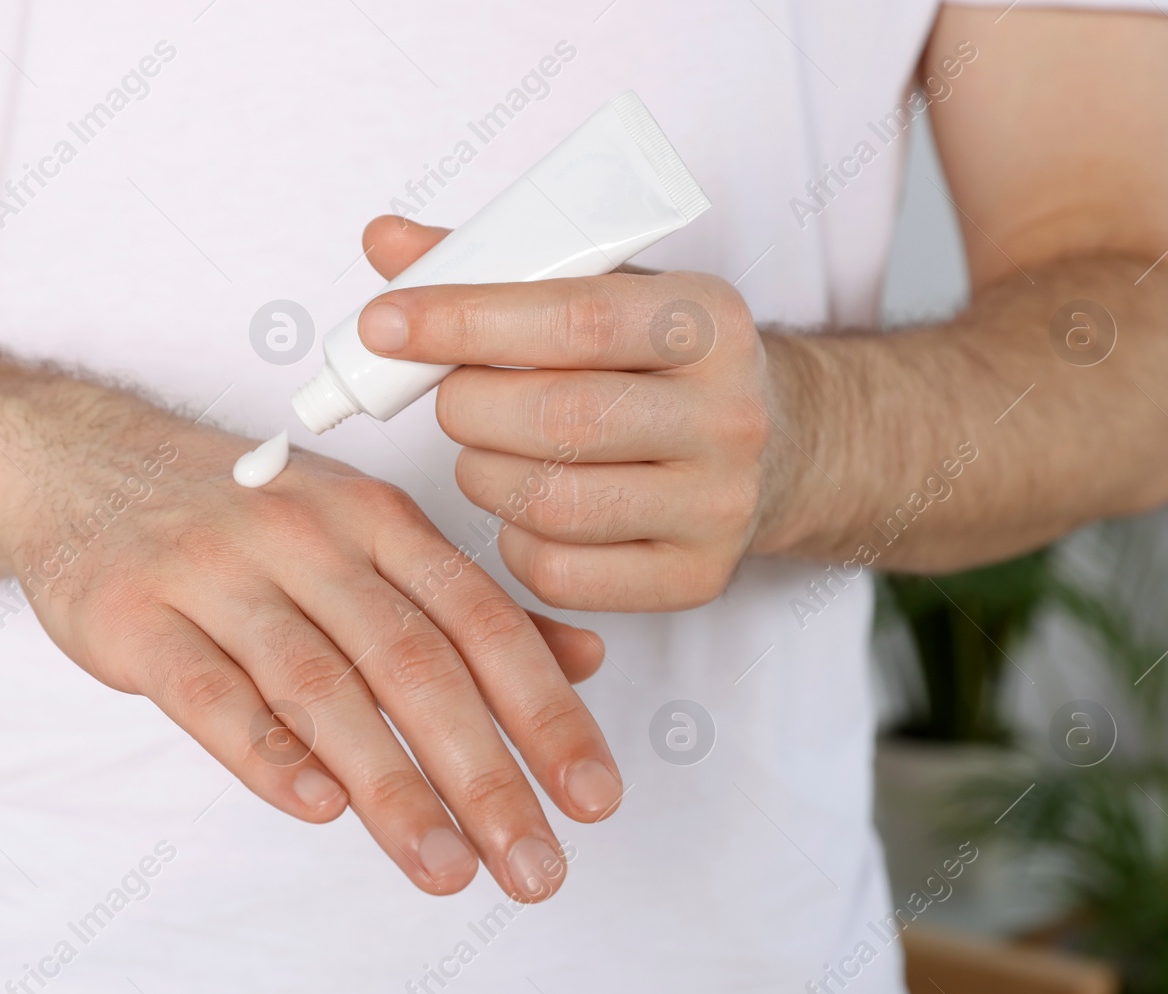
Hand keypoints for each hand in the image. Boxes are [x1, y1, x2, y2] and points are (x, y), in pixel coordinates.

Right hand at [0, 385, 622, 901]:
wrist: (77, 458)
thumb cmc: (239, 515)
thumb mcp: (360, 533)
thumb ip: (464, 603)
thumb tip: (582, 661)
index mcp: (376, 521)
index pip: (481, 622)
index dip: (545, 711)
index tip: (593, 796)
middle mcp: (309, 538)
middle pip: (414, 662)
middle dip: (485, 772)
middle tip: (535, 866)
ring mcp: (217, 573)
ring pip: (320, 687)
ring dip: (390, 784)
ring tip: (446, 869)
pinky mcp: (135, 615)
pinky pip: (208, 692)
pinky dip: (267, 751)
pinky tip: (320, 808)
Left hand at [357, 216, 774, 611]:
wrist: (782, 444)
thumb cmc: (662, 359)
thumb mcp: (608, 290)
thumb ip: (501, 265)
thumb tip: (385, 242)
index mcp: (708, 320)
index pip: (573, 321)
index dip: (464, 321)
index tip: (385, 324)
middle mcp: (728, 415)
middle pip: (556, 420)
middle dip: (468, 407)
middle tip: (452, 398)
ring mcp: (719, 505)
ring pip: (550, 504)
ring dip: (482, 475)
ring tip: (486, 449)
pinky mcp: (698, 576)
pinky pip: (561, 572)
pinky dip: (513, 541)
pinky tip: (525, 505)